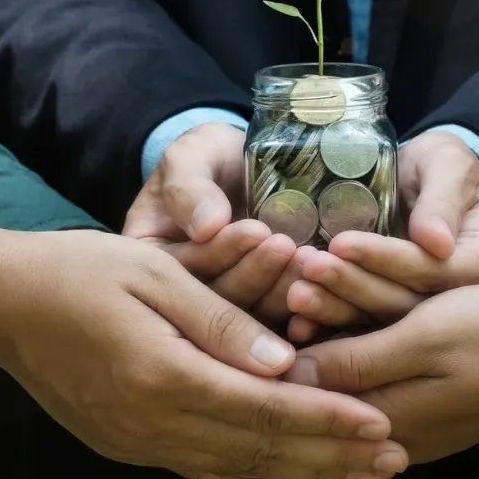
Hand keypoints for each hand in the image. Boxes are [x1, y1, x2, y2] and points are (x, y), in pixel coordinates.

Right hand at [0, 227, 408, 478]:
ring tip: (361, 477)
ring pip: (236, 467)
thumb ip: (220, 319)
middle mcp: (152, 422)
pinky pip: (198, 471)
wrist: (2, 303)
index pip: (264, 406)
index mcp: (163, 374)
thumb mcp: (154, 273)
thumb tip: (283, 363)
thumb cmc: (80, 271)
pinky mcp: (128, 443)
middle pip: (260, 448)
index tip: (381, 422)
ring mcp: (137, 441)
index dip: (327, 416)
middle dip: (333, 454)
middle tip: (395, 458)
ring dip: (304, 473)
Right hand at [124, 122, 303, 321]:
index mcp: (153, 266)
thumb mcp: (189, 157)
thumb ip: (189, 187)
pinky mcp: (259, 314)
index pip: (182, 270)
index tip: (256, 229)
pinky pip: (279, 322)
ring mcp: (223, 311)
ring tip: (309, 259)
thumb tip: (207, 226)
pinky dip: (302, 312)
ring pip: (250, 317)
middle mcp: (182, 298)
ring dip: (282, 290)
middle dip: (255, 274)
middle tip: (288, 246)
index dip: (220, 252)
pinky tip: (325, 291)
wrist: (242, 165)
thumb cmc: (208, 156)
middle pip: (215, 302)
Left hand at [285, 286, 478, 464]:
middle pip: (323, 391)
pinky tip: (327, 314)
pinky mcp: (417, 402)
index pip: (311, 399)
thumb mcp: (426, 339)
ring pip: (345, 379)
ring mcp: (404, 422)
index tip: (258, 303)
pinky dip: (349, 343)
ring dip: (319, 334)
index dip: (278, 353)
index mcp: (389, 423)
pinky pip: (370, 375)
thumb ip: (359, 361)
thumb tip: (290, 376)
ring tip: (296, 289)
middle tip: (270, 293)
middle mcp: (390, 433)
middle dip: (292, 342)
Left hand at [287, 132, 478, 340]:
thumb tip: (436, 241)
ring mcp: (435, 318)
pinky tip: (299, 326)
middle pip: (406, 303)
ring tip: (296, 294)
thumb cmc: (443, 166)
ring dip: (336, 310)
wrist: (436, 182)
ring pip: (383, 322)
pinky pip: (367, 331)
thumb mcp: (448, 166)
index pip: (432, 269)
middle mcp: (464, 300)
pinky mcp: (404, 324)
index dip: (386, 258)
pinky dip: (332, 329)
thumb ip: (442, 200)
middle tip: (308, 268)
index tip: (342, 242)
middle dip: (353, 286)